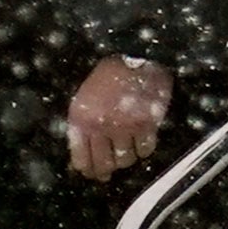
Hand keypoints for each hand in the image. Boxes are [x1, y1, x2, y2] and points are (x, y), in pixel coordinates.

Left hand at [64, 56, 174, 181]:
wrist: (133, 54)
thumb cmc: (106, 77)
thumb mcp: (83, 99)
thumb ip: (82, 127)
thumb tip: (84, 158)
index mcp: (81, 120)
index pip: (81, 159)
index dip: (88, 170)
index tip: (92, 174)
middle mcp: (101, 126)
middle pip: (104, 165)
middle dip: (106, 170)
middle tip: (110, 170)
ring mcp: (124, 126)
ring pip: (125, 160)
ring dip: (126, 158)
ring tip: (126, 149)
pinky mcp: (146, 124)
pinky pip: (145, 150)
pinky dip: (144, 149)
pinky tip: (141, 141)